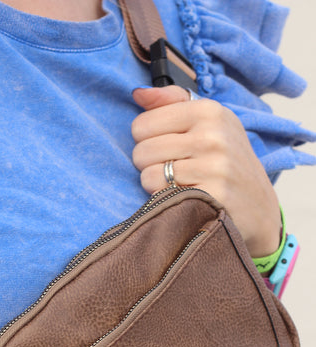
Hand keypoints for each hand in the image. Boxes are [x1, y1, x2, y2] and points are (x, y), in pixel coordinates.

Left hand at [131, 86, 281, 257]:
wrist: (258, 203)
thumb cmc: (225, 159)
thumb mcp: (208, 121)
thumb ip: (171, 103)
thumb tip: (138, 94)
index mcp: (209, 111)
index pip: (142, 124)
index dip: (146, 139)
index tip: (165, 146)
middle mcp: (213, 136)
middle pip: (142, 151)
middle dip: (148, 164)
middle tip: (170, 168)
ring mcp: (214, 167)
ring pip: (148, 176)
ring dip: (155, 185)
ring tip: (176, 183)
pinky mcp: (212, 196)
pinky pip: (162, 198)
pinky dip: (165, 201)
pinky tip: (183, 197)